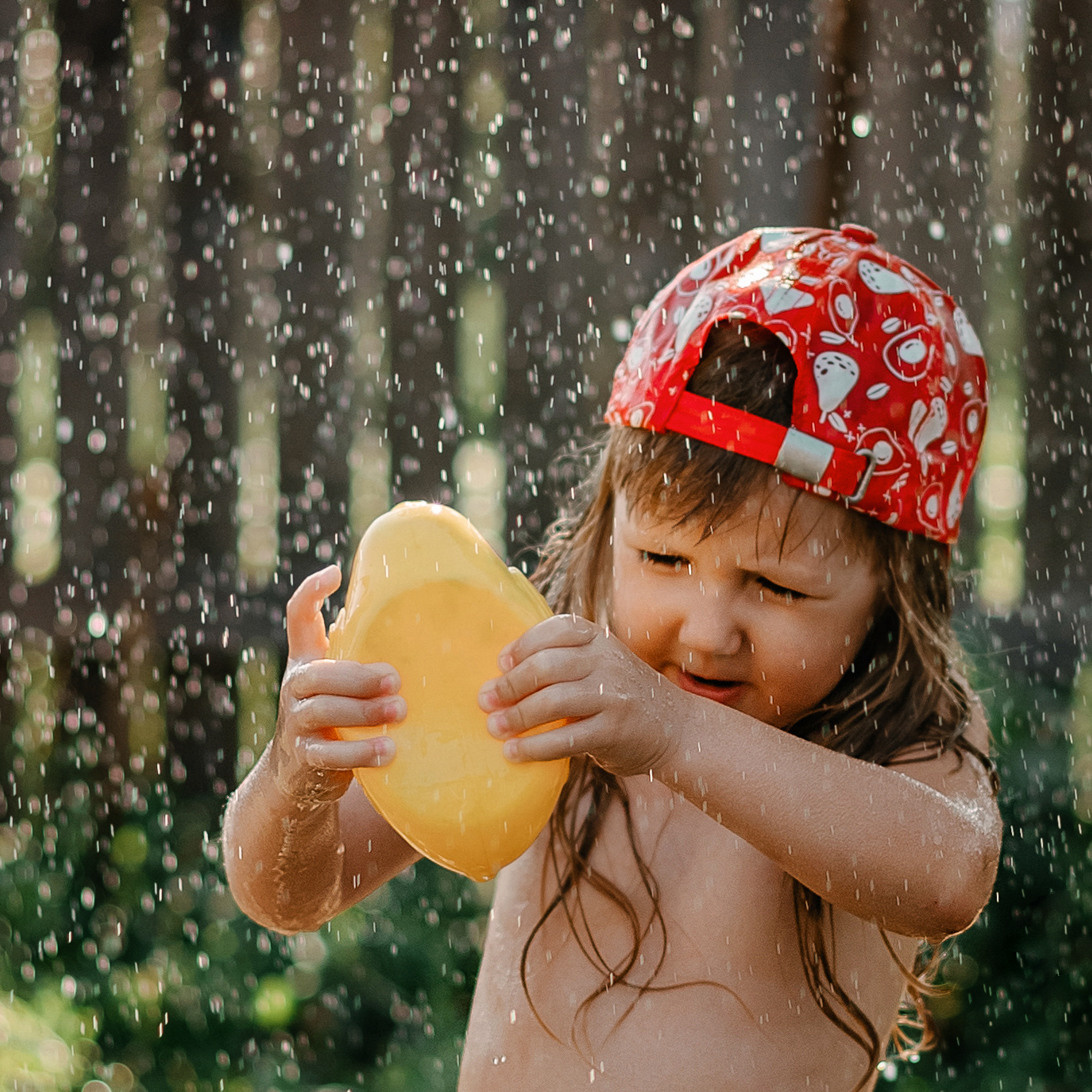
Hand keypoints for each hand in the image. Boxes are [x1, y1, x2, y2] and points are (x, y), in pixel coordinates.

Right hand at [271, 564, 406, 807]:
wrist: (297, 777)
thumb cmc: (335, 717)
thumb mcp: (341, 683)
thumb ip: (360, 656)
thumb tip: (411, 622)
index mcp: (306, 661)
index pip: (298, 618)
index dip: (310, 592)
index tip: (335, 572)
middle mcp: (295, 687)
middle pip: (316, 673)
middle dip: (357, 676)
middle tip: (395, 680)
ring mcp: (296, 723)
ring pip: (323, 711)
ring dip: (363, 711)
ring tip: (399, 713)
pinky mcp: (305, 757)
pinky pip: (329, 753)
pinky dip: (359, 752)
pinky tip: (388, 751)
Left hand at [477, 614, 682, 778]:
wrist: (677, 729)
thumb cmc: (623, 696)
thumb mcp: (602, 665)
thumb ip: (565, 662)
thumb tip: (502, 674)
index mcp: (600, 640)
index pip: (556, 629)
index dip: (523, 645)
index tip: (501, 664)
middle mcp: (608, 661)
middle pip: (547, 665)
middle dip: (510, 684)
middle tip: (485, 700)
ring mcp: (613, 696)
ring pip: (553, 701)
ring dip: (516, 717)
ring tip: (494, 728)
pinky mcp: (614, 731)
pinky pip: (565, 738)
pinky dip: (534, 747)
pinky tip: (514, 753)